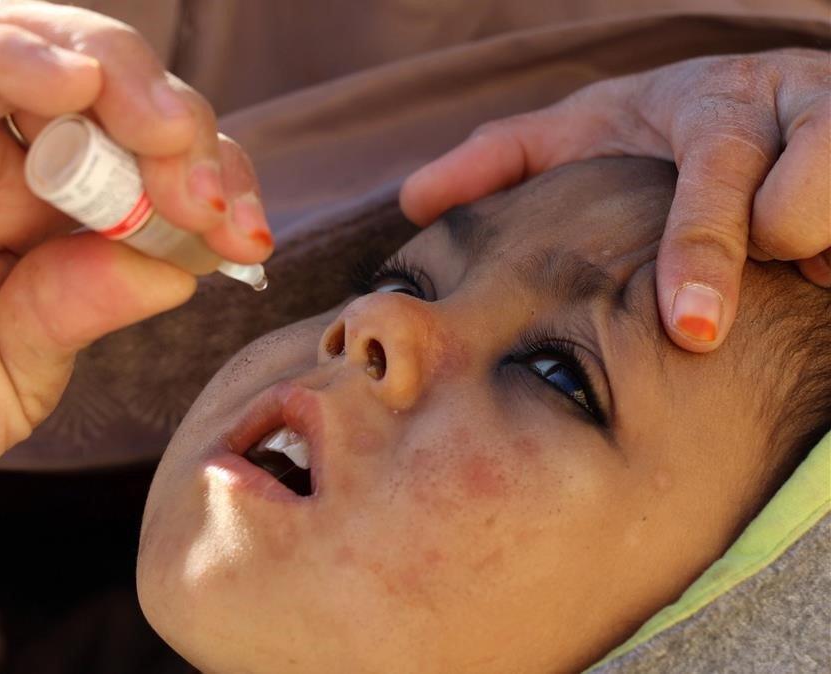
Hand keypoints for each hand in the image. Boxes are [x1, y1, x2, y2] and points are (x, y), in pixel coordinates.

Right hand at [0, 0, 269, 576]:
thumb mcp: (19, 368)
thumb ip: (84, 306)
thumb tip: (178, 262)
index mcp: (42, 210)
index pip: (145, 155)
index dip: (210, 177)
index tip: (248, 234)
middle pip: (101, 82)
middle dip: (178, 122)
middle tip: (212, 188)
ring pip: (26, 45)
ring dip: (113, 75)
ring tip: (163, 132)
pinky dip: (8, 59)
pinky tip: (70, 84)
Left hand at [399, 48, 829, 352]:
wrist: (778, 89)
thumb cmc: (668, 132)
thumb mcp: (592, 132)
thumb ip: (510, 158)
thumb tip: (414, 201)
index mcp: (714, 106)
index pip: (713, 177)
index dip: (702, 251)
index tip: (690, 330)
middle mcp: (792, 111)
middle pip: (791, 199)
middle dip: (749, 264)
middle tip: (708, 335)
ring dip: (823, 257)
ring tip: (800, 278)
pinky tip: (825, 274)